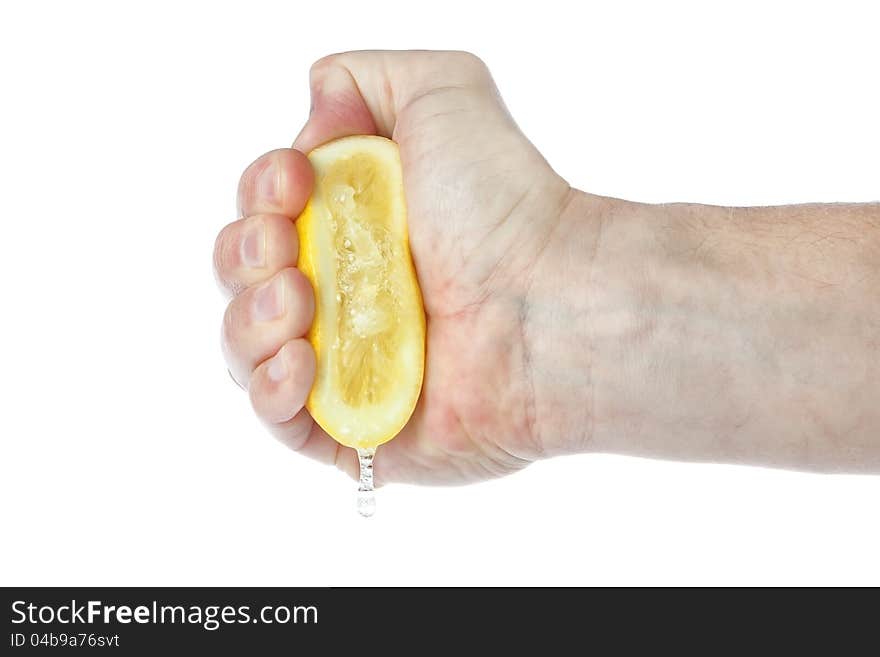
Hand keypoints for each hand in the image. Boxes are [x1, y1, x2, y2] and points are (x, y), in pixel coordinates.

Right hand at [214, 51, 574, 484]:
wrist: (548, 303)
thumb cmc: (503, 204)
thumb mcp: (441, 92)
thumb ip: (365, 76)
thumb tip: (317, 111)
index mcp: (356, 228)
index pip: (266, 215)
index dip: (258, 196)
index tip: (293, 183)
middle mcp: (346, 295)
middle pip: (245, 280)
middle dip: (246, 255)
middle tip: (289, 248)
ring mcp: (349, 364)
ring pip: (247, 349)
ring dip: (250, 321)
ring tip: (299, 303)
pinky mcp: (359, 430)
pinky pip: (281, 422)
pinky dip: (269, 393)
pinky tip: (299, 363)